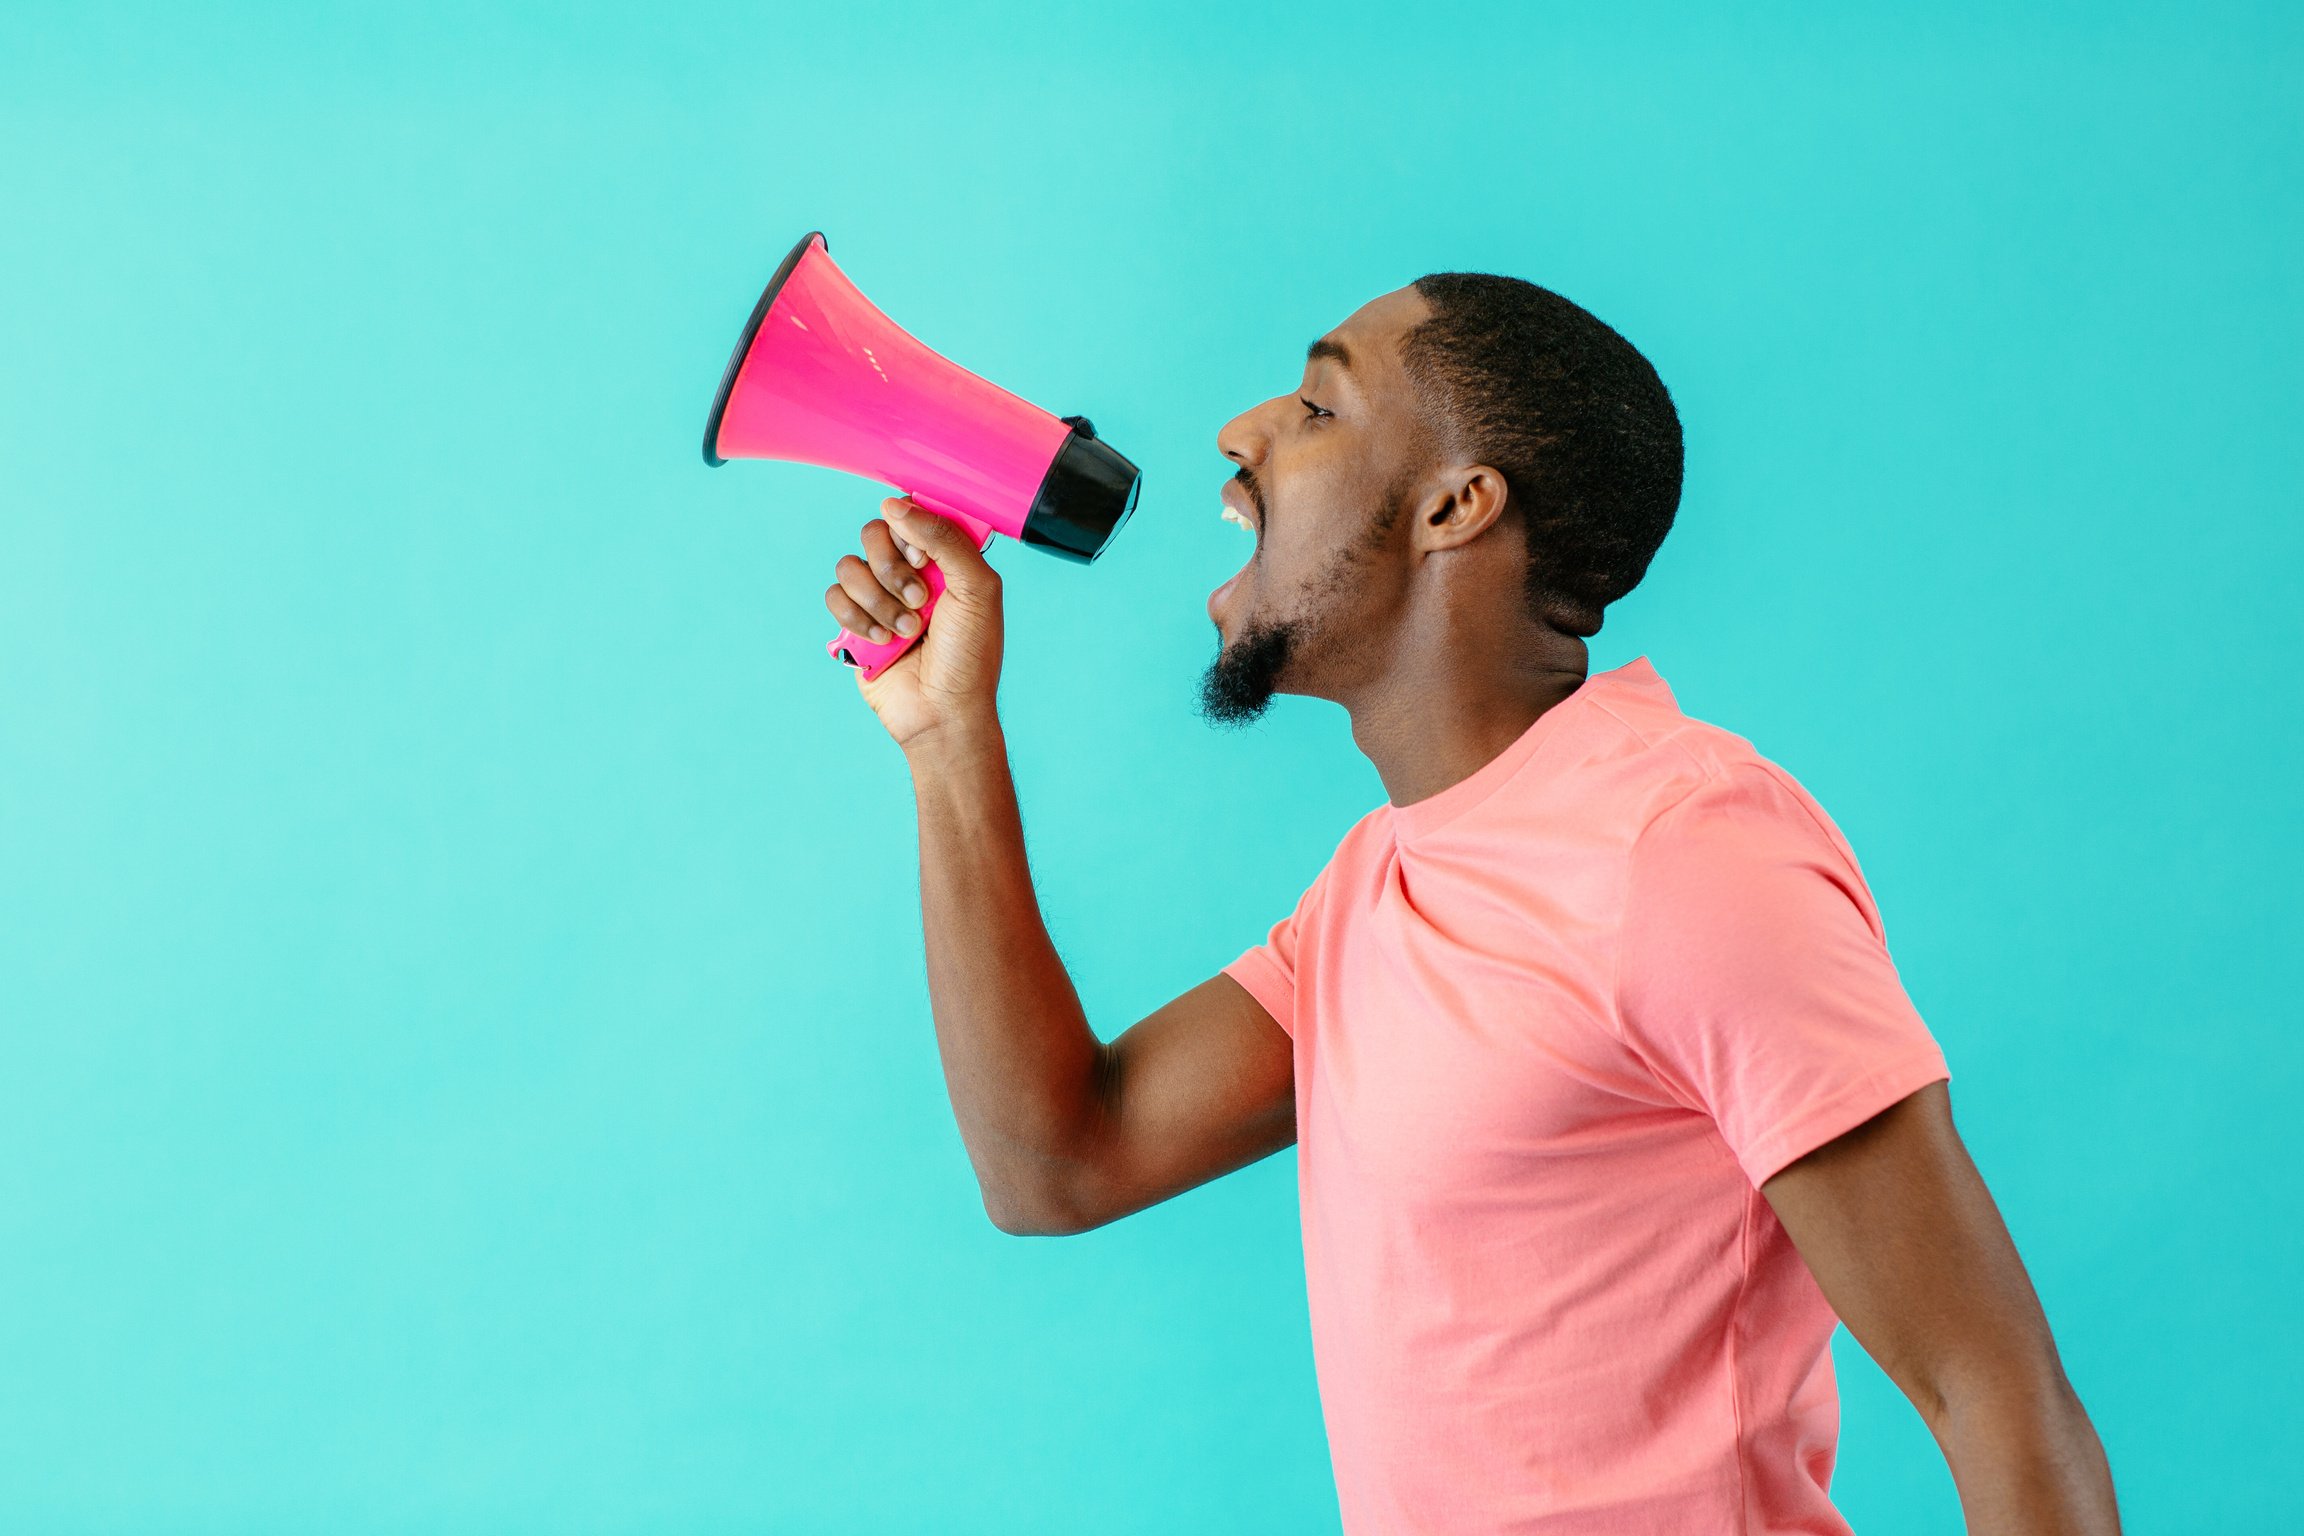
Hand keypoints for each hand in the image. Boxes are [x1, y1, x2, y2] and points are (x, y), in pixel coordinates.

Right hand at [824, 497, 1005, 749]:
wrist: (943, 712)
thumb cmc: (970, 656)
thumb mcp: (977, 589)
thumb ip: (944, 538)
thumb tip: (894, 504)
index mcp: (942, 559)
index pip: (909, 516)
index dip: (909, 533)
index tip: (924, 562)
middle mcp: (908, 573)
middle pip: (873, 533)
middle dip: (892, 570)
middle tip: (920, 601)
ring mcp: (878, 598)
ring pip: (849, 566)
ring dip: (878, 601)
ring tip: (905, 631)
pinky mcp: (854, 624)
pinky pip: (834, 597)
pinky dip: (857, 619)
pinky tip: (883, 642)